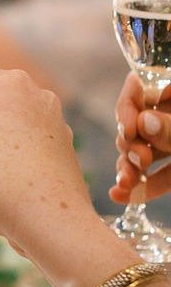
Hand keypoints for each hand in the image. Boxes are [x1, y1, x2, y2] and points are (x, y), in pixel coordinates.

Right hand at [112, 73, 170, 201]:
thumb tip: (143, 121)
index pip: (142, 90)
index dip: (129, 107)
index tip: (128, 128)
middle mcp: (169, 119)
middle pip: (137, 124)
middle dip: (131, 144)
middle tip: (140, 159)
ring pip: (142, 153)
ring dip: (130, 168)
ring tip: (126, 182)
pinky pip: (159, 177)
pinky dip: (143, 188)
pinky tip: (121, 196)